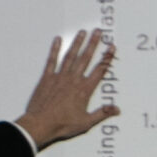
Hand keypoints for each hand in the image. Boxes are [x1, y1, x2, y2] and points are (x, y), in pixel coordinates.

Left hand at [14, 29, 117, 148]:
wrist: (40, 124)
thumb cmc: (62, 124)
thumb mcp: (86, 122)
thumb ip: (102, 113)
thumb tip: (117, 109)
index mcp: (84, 90)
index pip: (99, 70)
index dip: (106, 58)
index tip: (111, 47)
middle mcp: (73, 80)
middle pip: (86, 58)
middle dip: (93, 44)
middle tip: (97, 31)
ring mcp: (59, 77)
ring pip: (70, 56)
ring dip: (77, 43)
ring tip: (82, 32)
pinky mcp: (47, 78)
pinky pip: (51, 61)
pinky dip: (54, 50)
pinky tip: (57, 40)